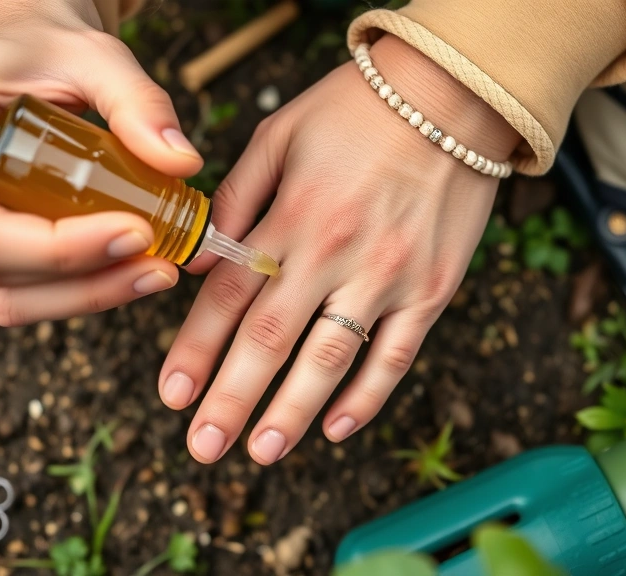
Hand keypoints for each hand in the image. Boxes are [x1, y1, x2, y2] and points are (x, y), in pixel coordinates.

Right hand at [0, 0, 202, 325]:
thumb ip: (140, 103)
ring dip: (84, 294)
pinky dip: (73, 287)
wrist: (8, 36)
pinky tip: (123, 267)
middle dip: (83, 283)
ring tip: (151, 271)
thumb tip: (182, 162)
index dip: (56, 250)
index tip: (134, 233)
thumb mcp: (95, 53)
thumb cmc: (37, 38)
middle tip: (157, 268)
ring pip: (2, 291)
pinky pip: (13, 283)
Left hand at [159, 36, 521, 464]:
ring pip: (331, 360)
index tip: (170, 394)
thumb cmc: (356, 109)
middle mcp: (335, 255)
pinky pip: (395, 356)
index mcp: (291, 217)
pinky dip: (366, 398)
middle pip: (271, 342)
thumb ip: (235, 199)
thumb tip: (196, 260)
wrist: (455, 94)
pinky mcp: (431, 291)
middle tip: (201, 447)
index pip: (230, 297)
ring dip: (292, 412)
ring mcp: (387, 278)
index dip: (196, 349)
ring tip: (261, 452)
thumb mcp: (281, 136)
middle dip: (231, 400)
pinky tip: (335, 428)